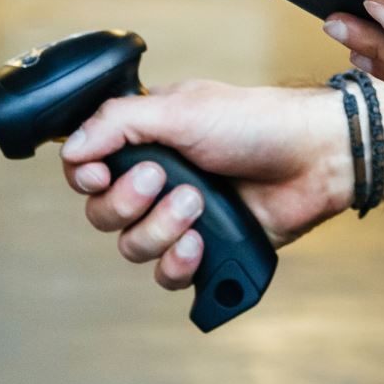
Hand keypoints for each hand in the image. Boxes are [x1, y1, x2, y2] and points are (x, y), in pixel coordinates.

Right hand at [60, 80, 352, 292]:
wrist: (313, 158)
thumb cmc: (255, 123)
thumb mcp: (182, 108)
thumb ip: (120, 123)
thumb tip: (71, 149)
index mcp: (145, 140)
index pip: (85, 167)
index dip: (84, 175)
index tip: (99, 173)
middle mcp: (155, 180)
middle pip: (101, 213)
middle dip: (127, 201)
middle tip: (165, 178)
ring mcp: (178, 218)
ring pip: (131, 247)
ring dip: (160, 228)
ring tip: (198, 204)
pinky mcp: (203, 251)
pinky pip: (165, 275)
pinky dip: (178, 263)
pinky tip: (200, 244)